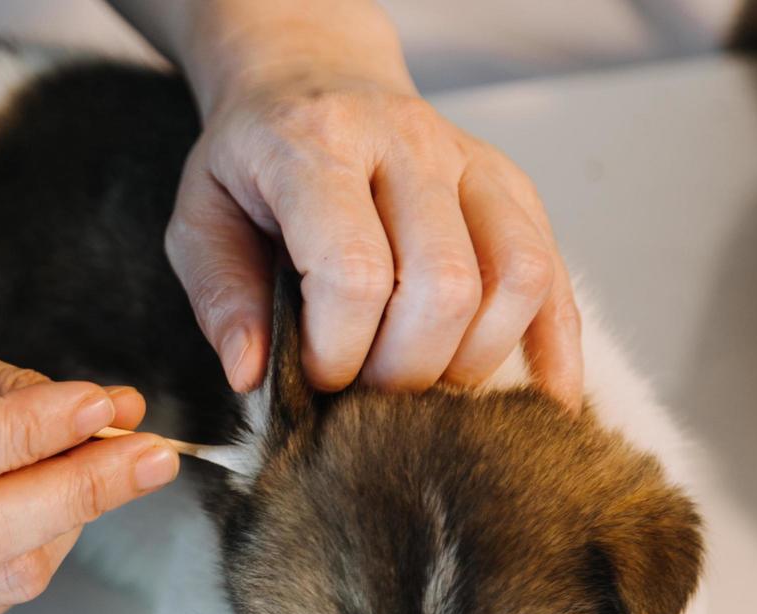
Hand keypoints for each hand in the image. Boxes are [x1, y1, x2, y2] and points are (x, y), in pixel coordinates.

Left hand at [157, 1, 582, 406]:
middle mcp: (408, 145)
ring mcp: (472, 162)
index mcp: (318, 148)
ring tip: (424, 381)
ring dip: (474, 360)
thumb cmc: (253, 159)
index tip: (316, 376)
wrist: (310, 76)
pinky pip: (555, 271)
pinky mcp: (512, 186)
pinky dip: (556, 344)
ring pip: (517, 280)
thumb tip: (252, 375)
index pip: (356, 273)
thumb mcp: (201, 218)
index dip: (340, 352)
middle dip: (407, 369)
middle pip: (446, 287)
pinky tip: (547, 395)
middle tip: (368, 389)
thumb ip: (220, 298)